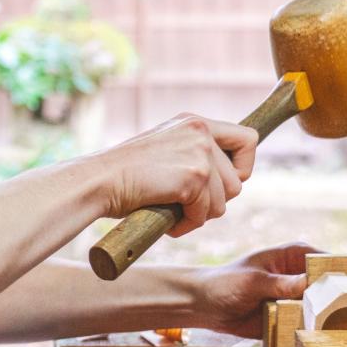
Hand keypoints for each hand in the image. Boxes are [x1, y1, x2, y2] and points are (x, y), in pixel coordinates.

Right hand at [95, 113, 257, 233]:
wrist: (98, 181)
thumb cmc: (124, 174)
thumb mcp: (165, 151)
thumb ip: (193, 156)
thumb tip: (228, 183)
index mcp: (194, 122)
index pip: (248, 138)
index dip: (242, 166)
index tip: (223, 183)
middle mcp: (200, 131)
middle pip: (238, 180)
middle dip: (215, 200)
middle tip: (186, 204)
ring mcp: (199, 152)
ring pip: (224, 201)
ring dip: (199, 214)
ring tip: (171, 211)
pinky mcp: (195, 176)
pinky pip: (205, 214)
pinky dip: (186, 224)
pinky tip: (166, 218)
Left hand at [189, 241, 346, 338]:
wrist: (206, 304)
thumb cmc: (226, 283)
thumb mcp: (253, 281)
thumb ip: (281, 284)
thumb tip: (310, 286)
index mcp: (299, 254)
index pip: (340, 260)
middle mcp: (307, 272)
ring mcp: (306, 295)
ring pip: (345, 299)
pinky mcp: (300, 314)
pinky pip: (328, 319)